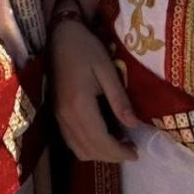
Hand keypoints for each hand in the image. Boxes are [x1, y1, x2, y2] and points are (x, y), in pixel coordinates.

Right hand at [49, 22, 139, 161]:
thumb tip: (134, 125)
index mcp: (80, 106)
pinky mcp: (56, 114)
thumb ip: (119, 100)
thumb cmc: (86, 49)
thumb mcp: (107, 70)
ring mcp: (59, 117)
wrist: (59, 36)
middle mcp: (66, 117)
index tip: (137, 153)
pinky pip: (71, 141)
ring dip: (100, 153)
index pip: (101, 141)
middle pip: (90, 150)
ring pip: (79, 149)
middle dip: (112, 156)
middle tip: (131, 149)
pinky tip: (101, 136)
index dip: (120, 152)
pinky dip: (88, 146)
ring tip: (119, 144)